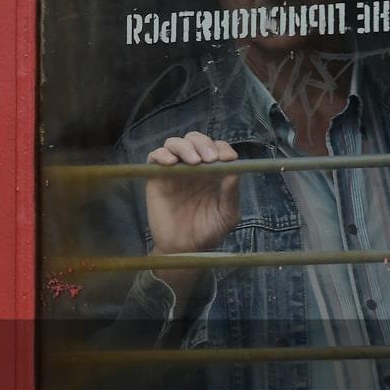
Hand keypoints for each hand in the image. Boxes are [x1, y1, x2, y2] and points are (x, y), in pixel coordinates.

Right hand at [144, 131, 239, 255]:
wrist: (184, 249)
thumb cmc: (208, 231)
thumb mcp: (227, 215)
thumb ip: (231, 194)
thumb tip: (235, 171)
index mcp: (213, 172)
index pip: (217, 148)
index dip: (222, 148)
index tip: (228, 158)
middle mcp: (193, 167)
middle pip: (195, 139)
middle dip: (203, 143)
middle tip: (209, 158)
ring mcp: (173, 170)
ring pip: (174, 143)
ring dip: (185, 147)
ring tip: (193, 162)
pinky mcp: (156, 177)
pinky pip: (154, 156)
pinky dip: (162, 154)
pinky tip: (172, 164)